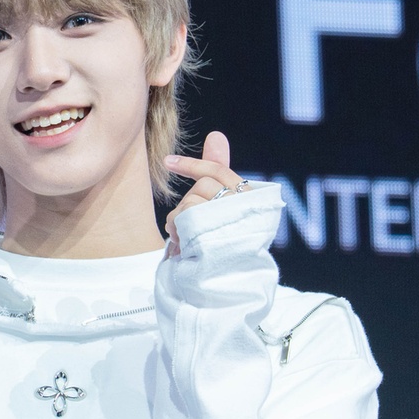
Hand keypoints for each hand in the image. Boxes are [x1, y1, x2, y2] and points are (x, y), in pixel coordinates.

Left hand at [163, 131, 245, 255]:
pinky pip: (186, 219)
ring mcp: (232, 222)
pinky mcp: (215, 238)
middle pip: (202, 187)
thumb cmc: (223, 243)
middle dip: (188, 204)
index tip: (167, 162)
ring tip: (187, 242)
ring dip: (180, 222)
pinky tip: (184, 247)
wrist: (226, 284)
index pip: (219, 171)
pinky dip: (179, 231)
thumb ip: (218, 171)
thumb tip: (216, 134)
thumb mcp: (221, 206)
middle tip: (187, 228)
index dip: (192, 165)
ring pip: (191, 202)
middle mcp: (246, 208)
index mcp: (251, 200)